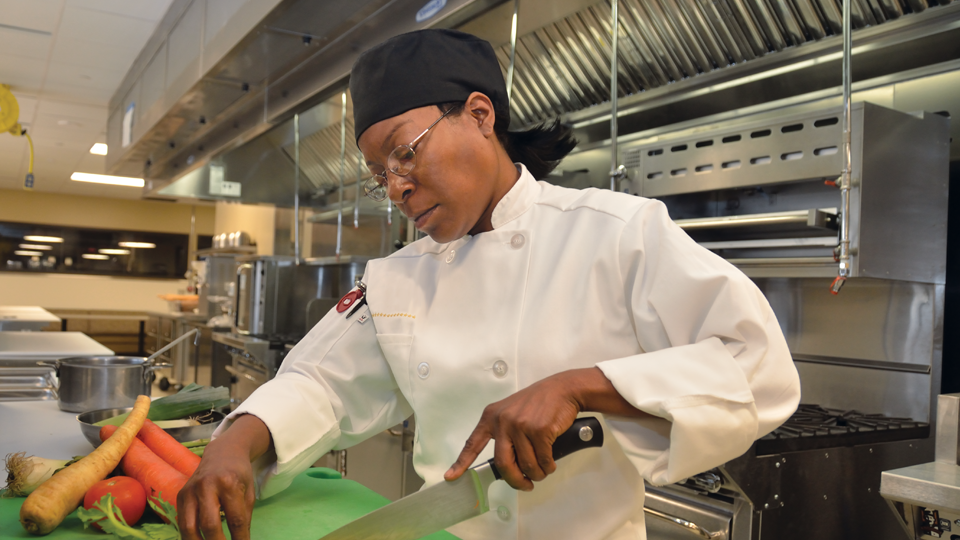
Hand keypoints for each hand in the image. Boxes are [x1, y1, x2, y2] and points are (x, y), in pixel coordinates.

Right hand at [177, 415, 271, 539]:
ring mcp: (190, 490)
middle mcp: (206, 485)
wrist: (223, 452)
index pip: (235, 519)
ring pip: (188, 527)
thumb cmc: (239, 474)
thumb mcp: (249, 493)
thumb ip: (244, 517)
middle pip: (208, 524)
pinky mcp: (180, 494)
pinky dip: (189, 536)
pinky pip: (181, 521)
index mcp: (229, 483)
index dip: (240, 539)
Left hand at [444, 371, 581, 490]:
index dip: (461, 463)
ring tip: (542, 470)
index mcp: (492, 417)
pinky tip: (550, 463)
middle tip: (525, 485)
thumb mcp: (512, 412)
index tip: (451, 476)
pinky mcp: (539, 430)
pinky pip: (542, 460)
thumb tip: (507, 465)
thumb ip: (505, 433)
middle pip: (503, 464)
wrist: (563, 389)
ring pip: (526, 465)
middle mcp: (503, 421)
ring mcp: (521, 425)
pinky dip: (547, 466)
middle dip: (515, 481)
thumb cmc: (539, 402)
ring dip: (536, 474)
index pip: (473, 443)